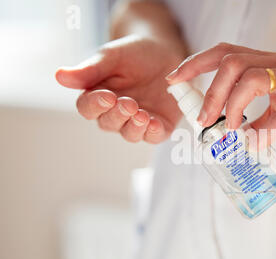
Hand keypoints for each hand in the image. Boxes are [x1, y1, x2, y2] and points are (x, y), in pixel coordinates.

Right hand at [56, 35, 183, 142]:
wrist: (164, 52)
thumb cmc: (133, 54)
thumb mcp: (112, 57)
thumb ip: (90, 69)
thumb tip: (59, 76)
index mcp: (98, 96)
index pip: (88, 108)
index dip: (95, 105)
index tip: (107, 96)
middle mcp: (115, 113)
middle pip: (108, 123)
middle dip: (117, 115)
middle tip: (128, 103)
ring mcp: (137, 122)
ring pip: (130, 133)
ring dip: (134, 127)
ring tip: (141, 114)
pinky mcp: (159, 126)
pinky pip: (154, 136)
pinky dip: (153, 132)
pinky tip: (154, 123)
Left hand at [167, 43, 275, 152]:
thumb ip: (257, 114)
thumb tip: (227, 131)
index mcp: (272, 65)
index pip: (227, 53)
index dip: (196, 63)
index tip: (174, 80)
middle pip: (234, 62)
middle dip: (210, 91)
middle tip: (204, 119)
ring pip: (255, 78)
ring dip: (232, 106)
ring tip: (227, 130)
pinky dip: (265, 130)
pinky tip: (256, 144)